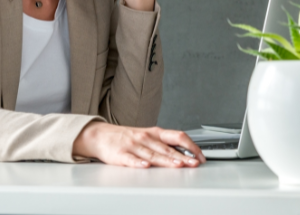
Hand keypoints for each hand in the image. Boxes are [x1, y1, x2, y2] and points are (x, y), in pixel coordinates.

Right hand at [73, 122, 205, 167]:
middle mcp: (146, 138)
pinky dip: (138, 163)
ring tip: (178, 165)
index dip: (190, 146)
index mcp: (155, 133)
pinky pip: (131, 159)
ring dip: (166, 160)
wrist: (100, 135)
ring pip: (153, 154)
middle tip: (194, 163)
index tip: (200, 155)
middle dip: (183, 156)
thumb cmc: (127, 137)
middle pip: (167, 148)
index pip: (177, 136)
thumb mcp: (148, 136)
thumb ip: (165, 144)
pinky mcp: (120, 154)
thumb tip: (186, 151)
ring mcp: (133, 145)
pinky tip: (146, 166)